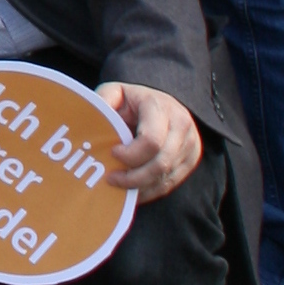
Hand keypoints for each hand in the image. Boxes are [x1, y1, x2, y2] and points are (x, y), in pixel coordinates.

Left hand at [98, 81, 201, 199]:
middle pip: (161, 163)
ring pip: (165, 177)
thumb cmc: (131, 101)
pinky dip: (149, 191)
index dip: (130, 155)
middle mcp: (181, 124)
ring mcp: (190, 143)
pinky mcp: (191, 159)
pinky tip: (132, 191)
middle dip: (133, 177)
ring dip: (140, 186)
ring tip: (119, 187)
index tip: (112, 154)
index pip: (151, 140)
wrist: (159, 102)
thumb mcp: (115, 93)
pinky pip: (170, 183)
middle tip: (111, 179)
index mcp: (161, 107)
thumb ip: (103, 101)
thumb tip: (92, 118)